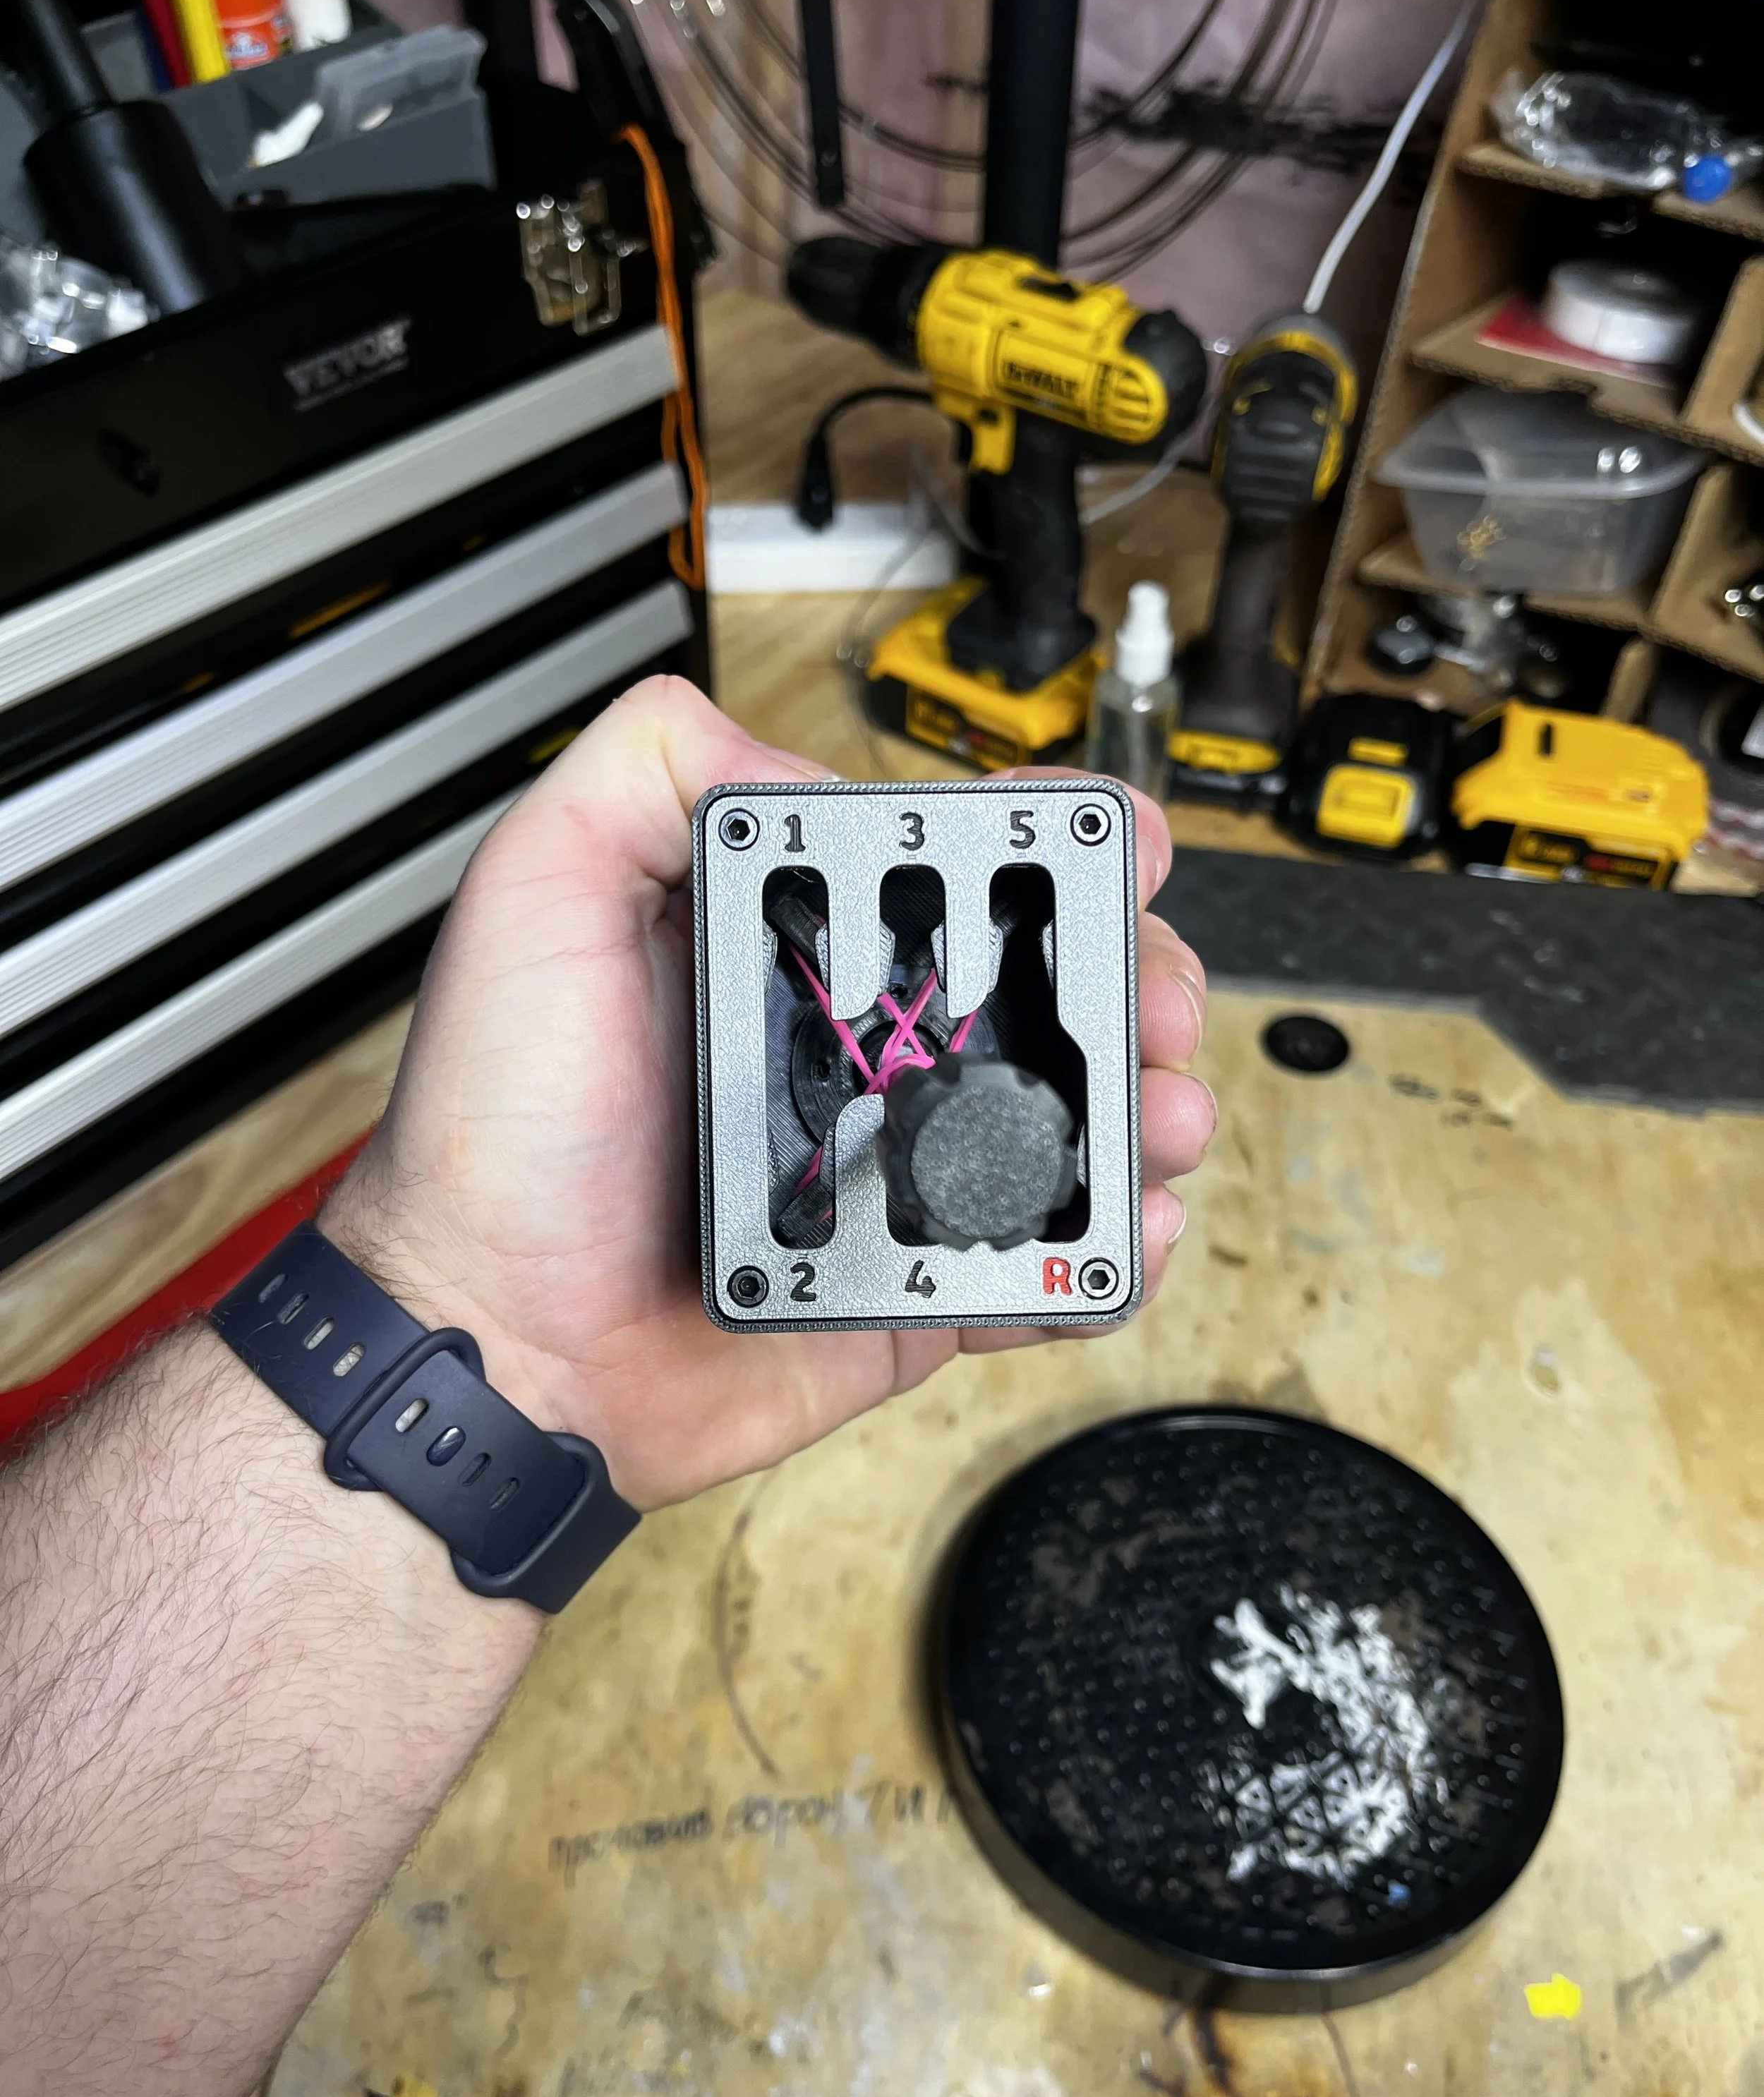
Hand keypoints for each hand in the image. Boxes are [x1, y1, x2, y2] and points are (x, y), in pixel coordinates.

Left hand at [322, 677, 1214, 1509]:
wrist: (498, 1343)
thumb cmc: (494, 1141)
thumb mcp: (533, 899)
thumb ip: (638, 779)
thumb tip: (788, 754)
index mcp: (785, 961)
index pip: (946, 878)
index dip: (1048, 853)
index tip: (1115, 846)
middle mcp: (852, 1059)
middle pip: (1038, 995)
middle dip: (1129, 982)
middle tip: (1156, 1002)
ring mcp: (889, 1176)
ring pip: (1062, 1126)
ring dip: (1145, 1107)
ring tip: (1165, 1113)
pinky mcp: (907, 1285)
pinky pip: (1037, 1266)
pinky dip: (1109, 1254)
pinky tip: (1136, 1226)